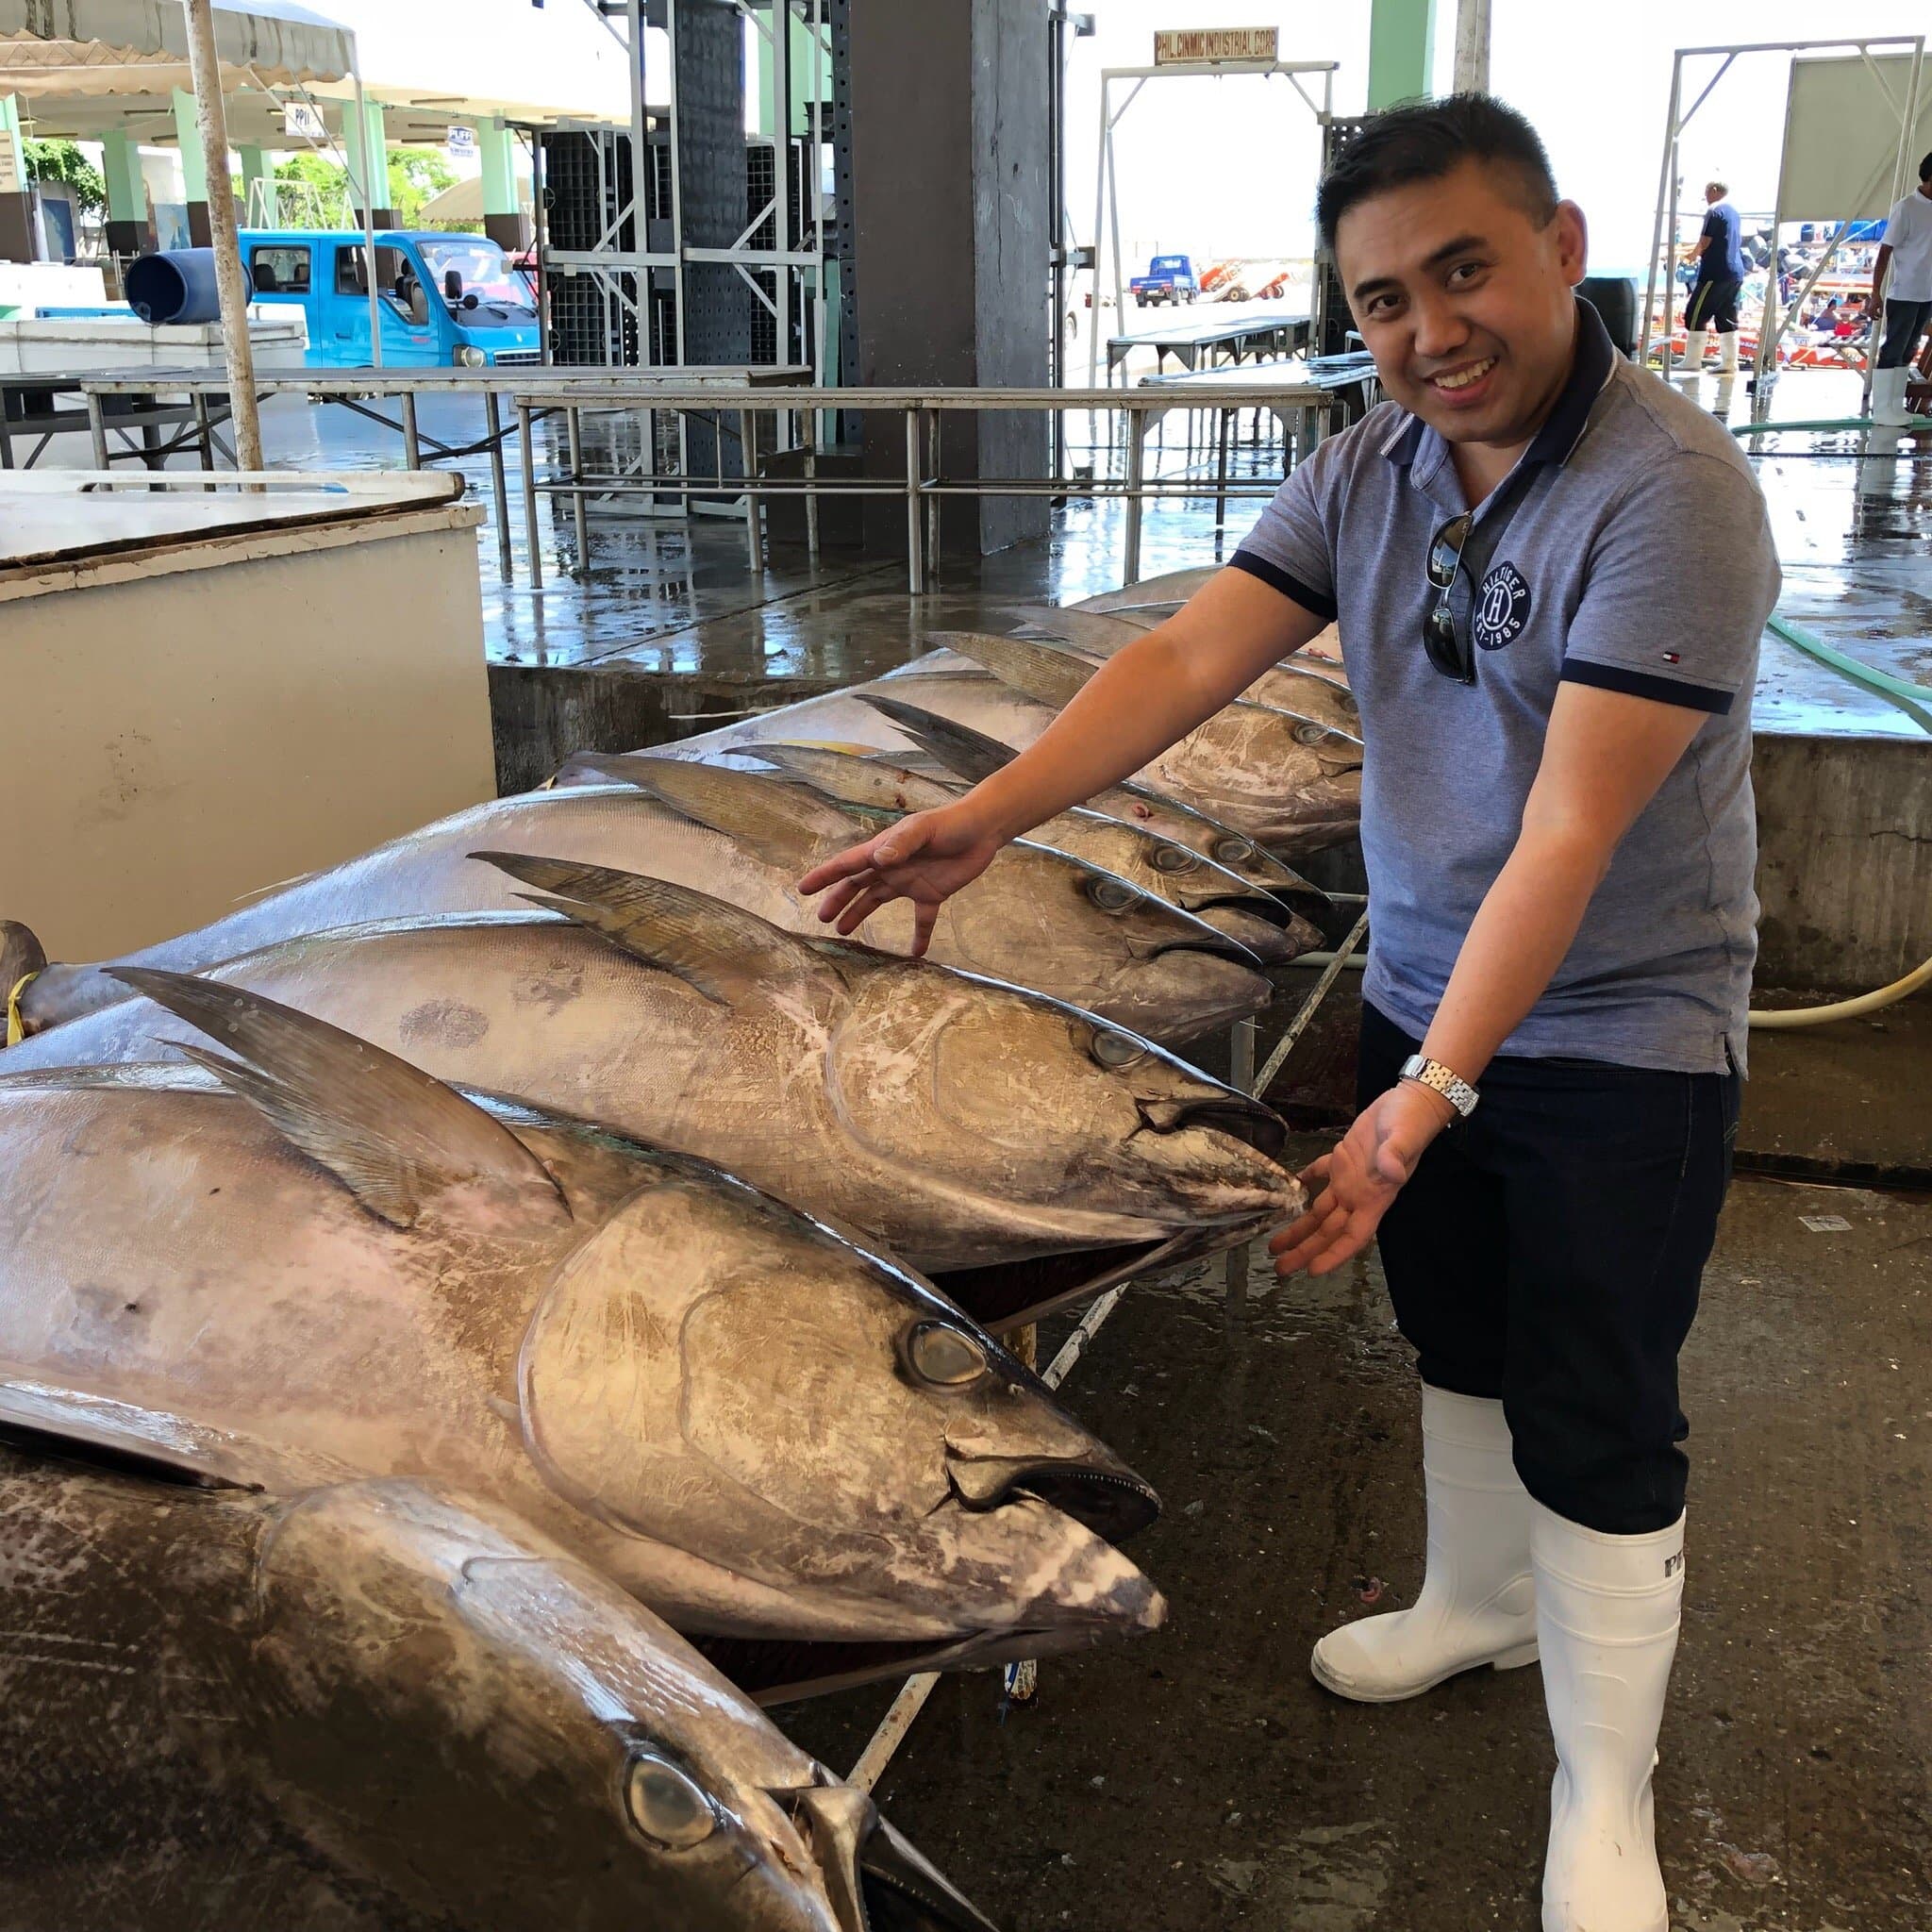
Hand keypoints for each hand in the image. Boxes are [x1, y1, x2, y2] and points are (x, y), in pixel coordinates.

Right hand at [795, 802, 1006, 956]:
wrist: (982, 829)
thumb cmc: (950, 823)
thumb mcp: (923, 830)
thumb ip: (901, 844)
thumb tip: (878, 860)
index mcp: (883, 850)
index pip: (848, 865)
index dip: (825, 876)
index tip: (803, 888)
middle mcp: (891, 867)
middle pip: (858, 886)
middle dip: (838, 900)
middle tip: (822, 918)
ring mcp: (910, 882)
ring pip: (878, 901)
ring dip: (861, 914)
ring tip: (845, 931)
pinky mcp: (932, 894)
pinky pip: (922, 919)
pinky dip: (918, 936)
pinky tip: (915, 954)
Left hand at [1268, 1081, 1455, 1277]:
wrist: (1413, 1102)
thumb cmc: (1411, 1123)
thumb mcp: (1404, 1139)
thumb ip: (1395, 1157)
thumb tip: (1391, 1172)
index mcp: (1375, 1197)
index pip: (1353, 1236)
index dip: (1334, 1255)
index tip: (1313, 1271)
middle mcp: (1359, 1194)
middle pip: (1329, 1231)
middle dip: (1306, 1250)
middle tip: (1280, 1268)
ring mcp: (1350, 1178)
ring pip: (1320, 1210)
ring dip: (1299, 1227)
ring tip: (1275, 1244)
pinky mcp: (1343, 1157)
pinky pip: (1319, 1174)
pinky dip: (1304, 1182)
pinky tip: (1289, 1190)